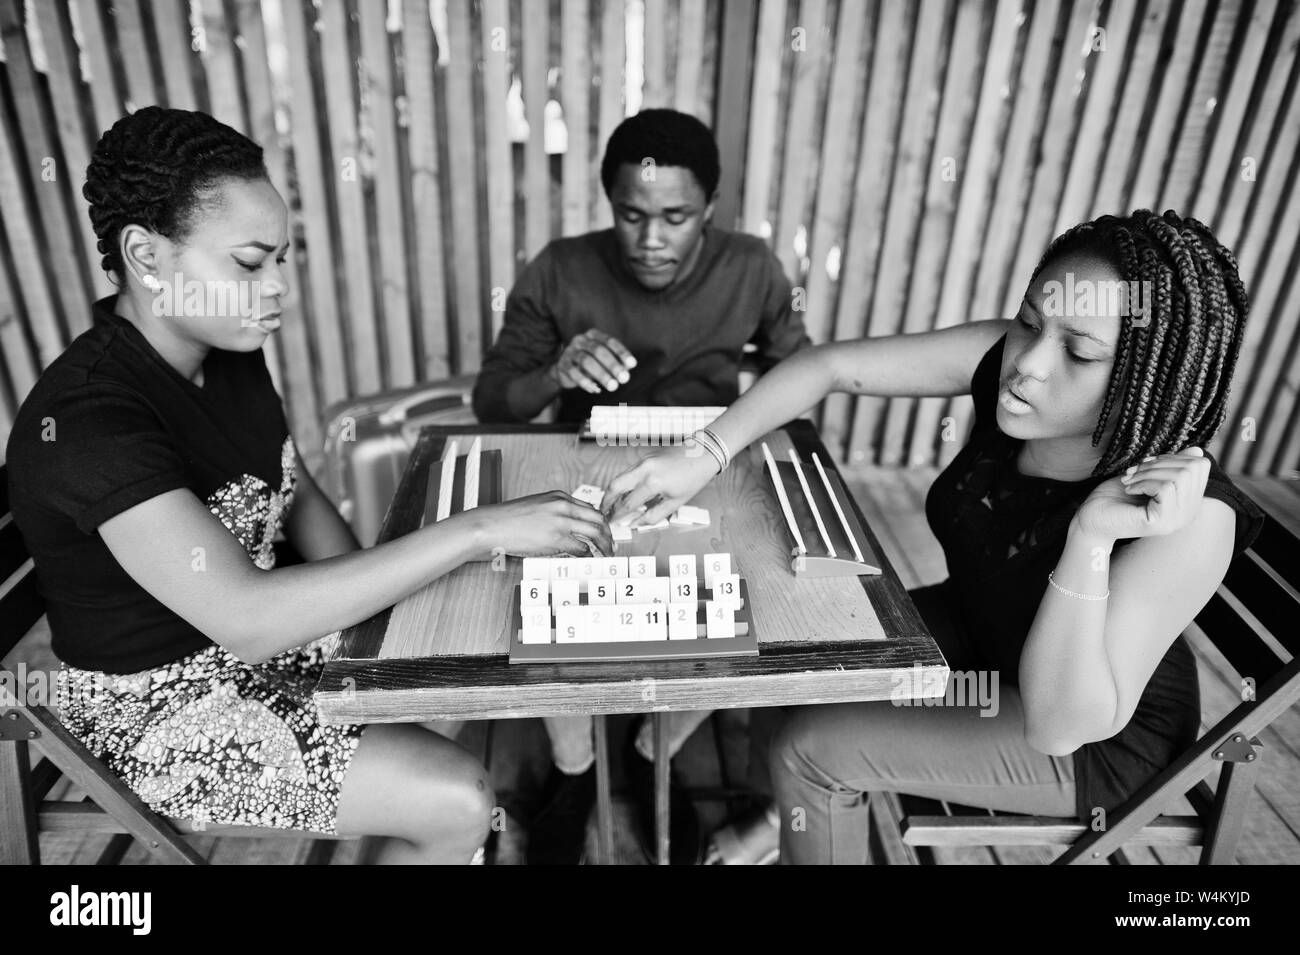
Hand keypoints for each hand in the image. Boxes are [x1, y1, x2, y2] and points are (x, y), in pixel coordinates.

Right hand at [462, 491, 613, 557]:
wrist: (492, 526)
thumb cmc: (509, 520)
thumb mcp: (536, 508)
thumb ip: (554, 514)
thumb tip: (569, 531)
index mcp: (559, 496)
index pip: (589, 508)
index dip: (600, 522)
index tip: (604, 533)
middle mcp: (563, 505)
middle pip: (598, 518)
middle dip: (608, 534)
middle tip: (611, 547)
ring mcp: (561, 521)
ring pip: (595, 533)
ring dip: (604, 546)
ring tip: (606, 556)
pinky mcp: (556, 538)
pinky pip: (582, 548)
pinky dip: (589, 556)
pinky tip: (588, 561)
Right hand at [549, 329, 636, 393]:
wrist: (563, 370)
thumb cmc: (589, 364)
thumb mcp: (603, 361)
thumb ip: (616, 362)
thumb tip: (627, 368)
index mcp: (593, 335)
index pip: (609, 341)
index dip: (622, 352)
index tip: (632, 364)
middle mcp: (580, 340)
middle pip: (598, 350)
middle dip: (613, 365)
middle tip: (624, 378)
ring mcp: (569, 351)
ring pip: (586, 361)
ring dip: (601, 374)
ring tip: (612, 386)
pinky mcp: (562, 364)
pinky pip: (574, 373)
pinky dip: (585, 382)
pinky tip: (595, 389)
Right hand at [604, 445, 720, 526]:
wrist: (703, 453)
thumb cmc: (694, 477)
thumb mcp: (676, 502)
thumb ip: (654, 515)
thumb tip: (636, 523)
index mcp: (653, 482)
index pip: (628, 503)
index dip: (618, 516)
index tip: (612, 523)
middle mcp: (644, 469)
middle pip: (615, 486)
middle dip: (606, 501)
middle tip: (603, 512)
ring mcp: (643, 461)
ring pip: (620, 477)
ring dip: (613, 492)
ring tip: (611, 505)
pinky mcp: (645, 457)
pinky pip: (629, 472)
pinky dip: (623, 483)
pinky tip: (625, 493)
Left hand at [1073, 447, 1210, 540]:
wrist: (1092, 519)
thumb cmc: (1117, 497)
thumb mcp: (1148, 475)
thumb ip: (1173, 465)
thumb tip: (1198, 450)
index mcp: (1189, 500)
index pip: (1200, 465)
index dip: (1173, 456)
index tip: (1147, 464)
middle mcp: (1189, 512)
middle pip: (1192, 468)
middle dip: (1158, 463)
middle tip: (1134, 471)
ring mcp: (1177, 520)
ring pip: (1180, 477)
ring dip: (1148, 472)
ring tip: (1130, 480)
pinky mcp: (1162, 522)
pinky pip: (1166, 488)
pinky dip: (1144, 482)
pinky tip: (1130, 490)